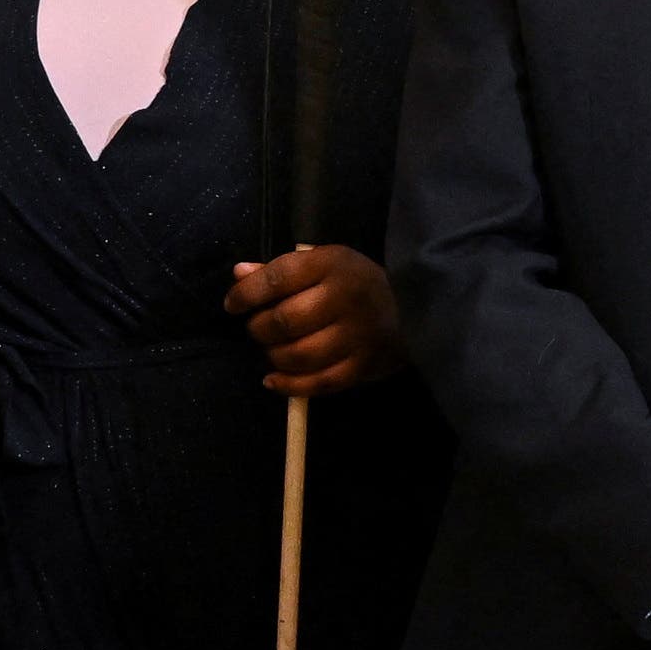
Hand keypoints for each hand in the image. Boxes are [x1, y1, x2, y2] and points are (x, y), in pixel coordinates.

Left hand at [229, 242, 405, 396]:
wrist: (418, 307)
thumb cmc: (359, 283)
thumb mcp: (324, 264)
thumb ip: (280, 270)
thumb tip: (238, 274)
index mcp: (332, 264)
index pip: (277, 278)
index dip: (246, 294)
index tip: (232, 305)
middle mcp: (344, 298)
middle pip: (283, 321)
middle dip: (259, 329)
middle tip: (260, 329)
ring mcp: (356, 335)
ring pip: (297, 355)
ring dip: (273, 356)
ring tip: (273, 351)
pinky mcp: (363, 366)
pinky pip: (317, 383)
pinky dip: (288, 385)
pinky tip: (273, 380)